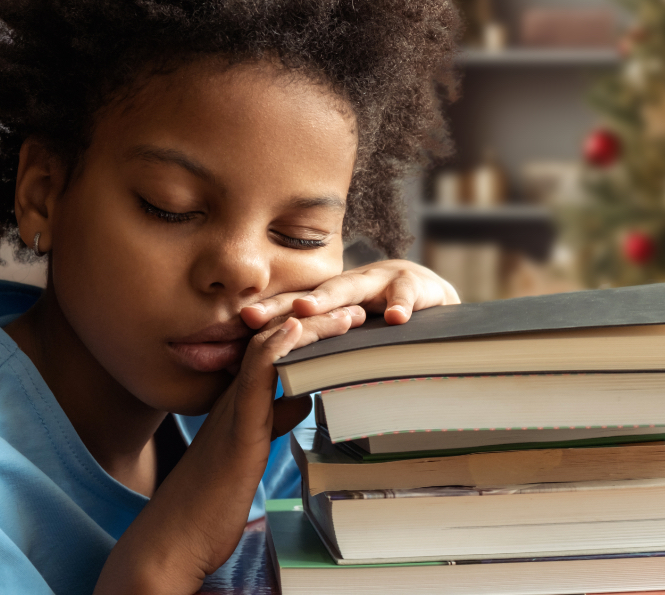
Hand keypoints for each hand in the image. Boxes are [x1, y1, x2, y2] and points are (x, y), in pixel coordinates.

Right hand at [95, 306, 365, 594]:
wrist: (177, 536)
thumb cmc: (212, 498)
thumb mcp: (251, 450)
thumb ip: (274, 420)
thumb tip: (302, 399)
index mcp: (240, 401)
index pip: (277, 352)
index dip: (310, 331)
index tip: (345, 322)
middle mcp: (233, 397)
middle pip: (275, 342)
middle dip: (316, 322)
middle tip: (355, 312)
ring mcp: (232, 410)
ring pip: (267, 351)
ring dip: (308, 327)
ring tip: (344, 315)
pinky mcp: (236, 431)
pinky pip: (253, 379)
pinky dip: (274, 350)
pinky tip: (295, 329)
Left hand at [240, 260, 459, 328]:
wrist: (435, 290)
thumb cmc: (385, 316)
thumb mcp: (353, 330)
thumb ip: (321, 347)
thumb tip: (275, 382)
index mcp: (333, 298)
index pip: (292, 308)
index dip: (263, 319)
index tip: (229, 333)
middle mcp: (350, 285)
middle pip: (307, 294)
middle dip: (278, 305)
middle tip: (251, 316)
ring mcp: (382, 281)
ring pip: (351, 287)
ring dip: (327, 297)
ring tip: (305, 309)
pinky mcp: (417, 285)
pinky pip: (407, 296)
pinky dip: (402, 306)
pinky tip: (396, 319)